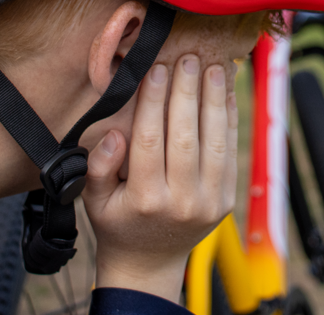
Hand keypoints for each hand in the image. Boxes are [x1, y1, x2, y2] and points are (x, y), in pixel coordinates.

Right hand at [81, 55, 238, 300]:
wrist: (149, 264)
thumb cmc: (118, 224)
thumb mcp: (93, 200)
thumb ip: (98, 167)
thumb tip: (115, 136)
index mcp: (143, 199)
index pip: (150, 139)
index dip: (154, 101)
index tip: (156, 69)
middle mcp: (179, 202)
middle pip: (185, 136)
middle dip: (187, 93)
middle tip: (188, 59)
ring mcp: (208, 202)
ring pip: (213, 142)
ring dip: (214, 101)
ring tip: (212, 68)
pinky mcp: (226, 199)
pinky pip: (230, 154)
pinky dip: (229, 121)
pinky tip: (226, 94)